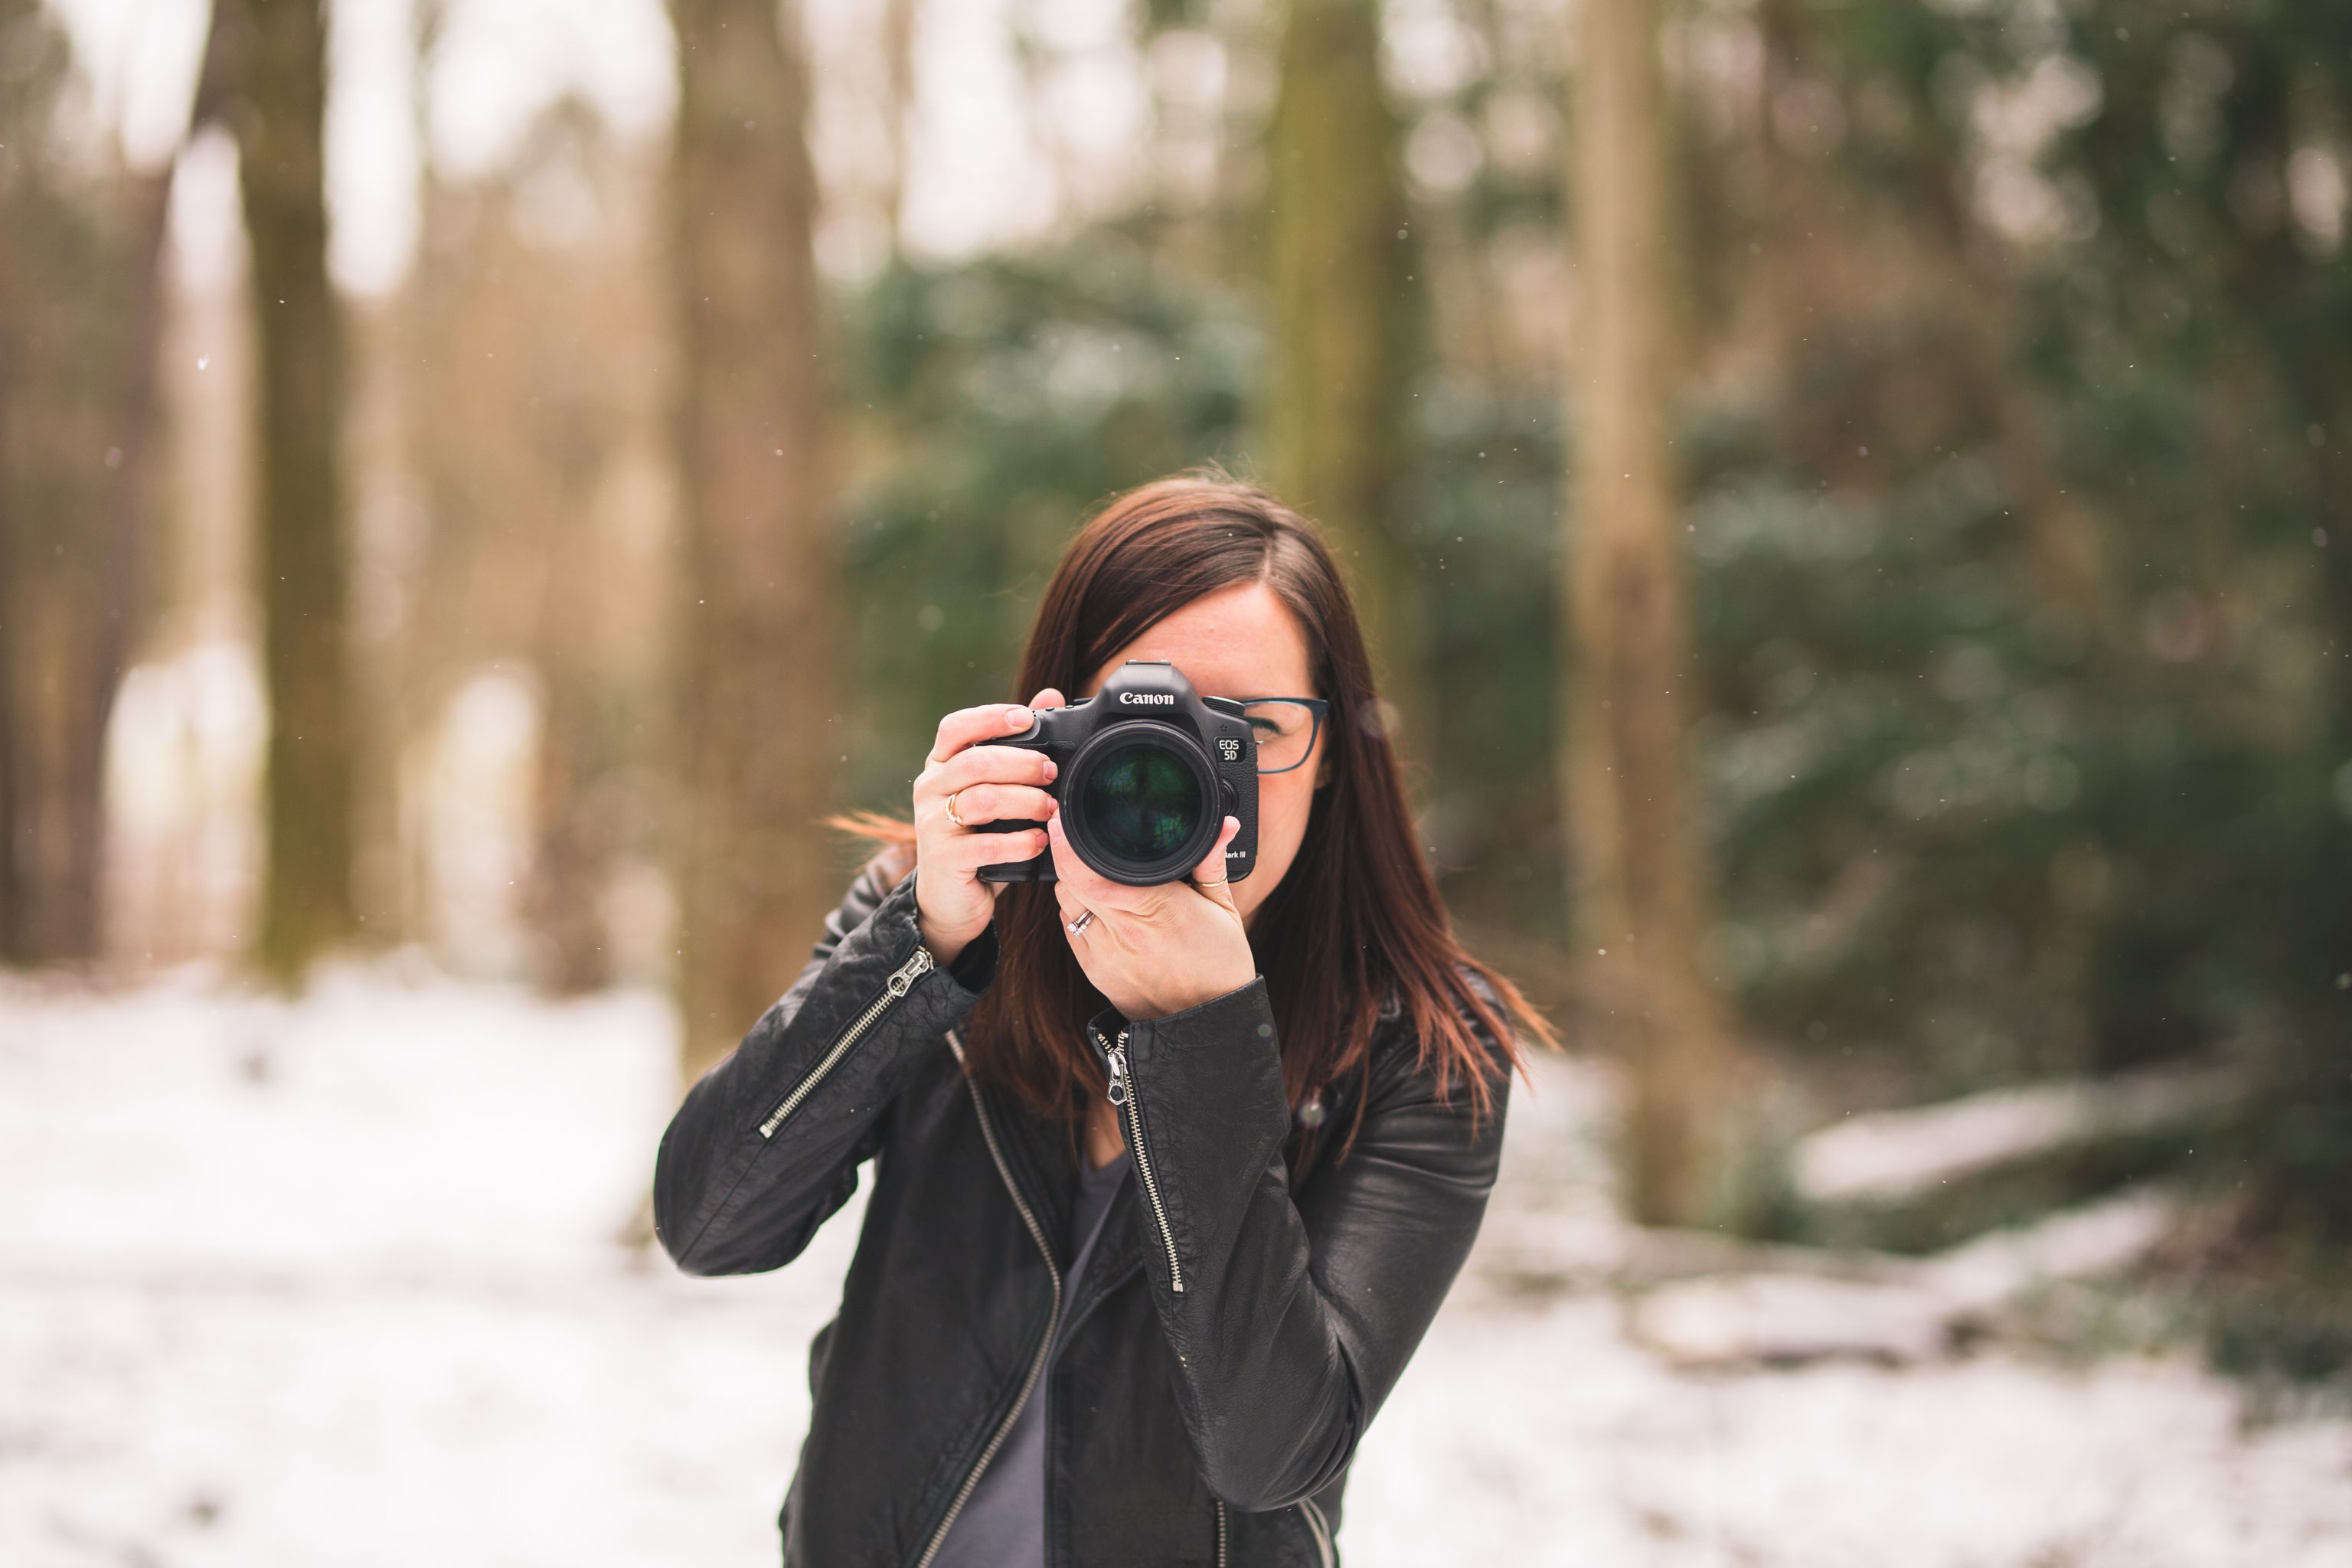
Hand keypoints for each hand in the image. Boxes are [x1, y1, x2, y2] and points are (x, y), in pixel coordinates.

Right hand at [913, 687, 1068, 967]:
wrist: (949, 898)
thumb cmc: (978, 836)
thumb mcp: (994, 789)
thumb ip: (1017, 744)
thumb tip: (1050, 696)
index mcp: (941, 765)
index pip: (955, 728)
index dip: (990, 718)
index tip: (1027, 718)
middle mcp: (929, 789)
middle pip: (975, 762)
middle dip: (1021, 763)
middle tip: (1052, 772)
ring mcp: (931, 824)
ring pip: (981, 800)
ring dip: (1025, 801)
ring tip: (1051, 809)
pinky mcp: (943, 859)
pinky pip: (984, 844)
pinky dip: (1019, 842)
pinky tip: (1039, 841)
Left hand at [1048, 806, 1255, 1021]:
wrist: (1207, 1025)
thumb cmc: (1220, 966)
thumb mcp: (1223, 908)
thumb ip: (1211, 862)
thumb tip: (1223, 824)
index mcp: (1156, 909)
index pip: (1090, 872)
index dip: (1070, 844)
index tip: (1065, 819)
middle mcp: (1123, 932)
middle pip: (1069, 881)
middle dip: (1068, 854)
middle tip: (1076, 835)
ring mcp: (1103, 954)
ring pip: (1065, 901)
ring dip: (1073, 881)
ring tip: (1097, 872)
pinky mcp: (1093, 970)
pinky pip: (1070, 926)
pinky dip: (1077, 908)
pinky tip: (1101, 904)